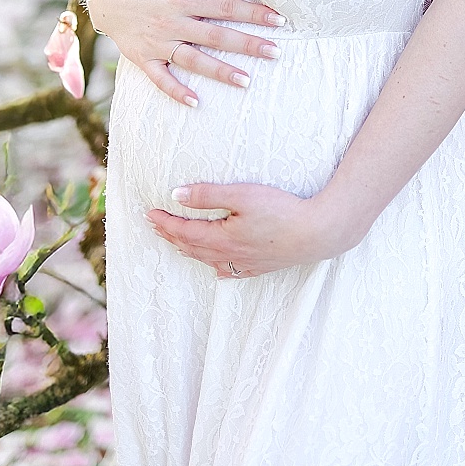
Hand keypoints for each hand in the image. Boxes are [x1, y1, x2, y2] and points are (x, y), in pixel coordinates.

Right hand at [86, 0, 284, 106]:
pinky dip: (176, 91)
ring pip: (192, 60)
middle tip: (275, 52)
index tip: (278, 20)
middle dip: (247, 44)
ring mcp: (157, 43)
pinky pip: (161, 79)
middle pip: (215, 36)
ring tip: (246, 81)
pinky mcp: (143, 59)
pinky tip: (196, 102)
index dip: (253, 13)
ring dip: (219, 71)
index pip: (225, 7)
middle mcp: (171, 22)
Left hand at [146, 182, 354, 277]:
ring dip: (187, 250)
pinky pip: (228, 271)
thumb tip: (176, 195)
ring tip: (176, 242)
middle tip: (155, 226)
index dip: (164, 222)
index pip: (184, 230)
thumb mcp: (241, 194)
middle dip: (171, 235)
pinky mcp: (259, 267)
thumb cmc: (281, 210)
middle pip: (191, 247)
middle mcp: (228, 255)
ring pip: (207, 260)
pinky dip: (214, 266)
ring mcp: (244, 264)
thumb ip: (208, 195)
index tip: (149, 213)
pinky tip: (215, 266)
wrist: (315, 233)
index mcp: (220, 238)